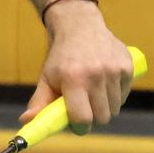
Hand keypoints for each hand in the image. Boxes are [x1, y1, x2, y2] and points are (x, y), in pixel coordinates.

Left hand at [18, 5, 133, 134]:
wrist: (80, 26)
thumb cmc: (61, 57)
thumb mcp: (46, 77)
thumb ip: (39, 102)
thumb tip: (25, 120)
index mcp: (72, 79)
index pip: (83, 118)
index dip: (80, 126)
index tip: (76, 124)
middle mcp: (95, 74)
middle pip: (102, 118)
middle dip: (93, 118)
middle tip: (84, 106)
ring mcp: (113, 70)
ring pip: (115, 108)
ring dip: (105, 106)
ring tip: (93, 91)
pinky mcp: (127, 67)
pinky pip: (124, 95)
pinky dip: (115, 95)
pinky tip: (105, 82)